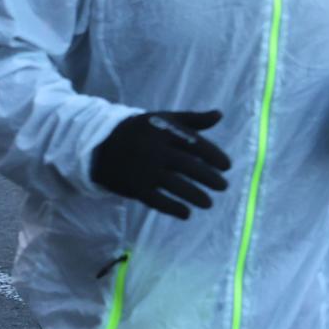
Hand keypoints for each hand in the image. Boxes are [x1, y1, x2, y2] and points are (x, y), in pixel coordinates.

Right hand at [89, 110, 231, 218]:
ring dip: (195, 196)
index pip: (194, 143)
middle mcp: (154, 149)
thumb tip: (220, 114)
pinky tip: (187, 213)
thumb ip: (192, 120)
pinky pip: (157, 200)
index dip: (213, 155)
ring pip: (175, 185)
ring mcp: (144, 169)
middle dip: (209, 178)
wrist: (101, 144)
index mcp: (163, 130)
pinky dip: (173, 208)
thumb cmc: (140, 131)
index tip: (227, 166)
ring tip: (209, 203)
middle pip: (188, 166)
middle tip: (223, 186)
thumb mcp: (163, 120)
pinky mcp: (135, 187)